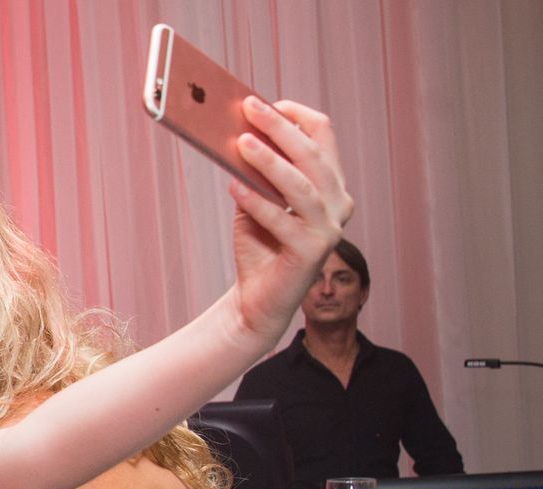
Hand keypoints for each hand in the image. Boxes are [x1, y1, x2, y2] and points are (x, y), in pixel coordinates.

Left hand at [226, 98, 355, 342]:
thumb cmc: (259, 245)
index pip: (323, 138)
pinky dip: (257, 201)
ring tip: (241, 142)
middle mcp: (338, 203)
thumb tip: (236, 132)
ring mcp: (329, 228)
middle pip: (312, 155)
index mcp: (331, 185)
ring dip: (269, 160)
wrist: (257, 300)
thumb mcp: (255, 199)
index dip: (296, 116)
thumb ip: (254, 171)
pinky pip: (282, 220)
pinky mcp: (313, 252)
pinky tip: (234, 187)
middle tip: (248, 108)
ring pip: (301, 185)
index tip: (264, 103)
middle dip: (280, 128)